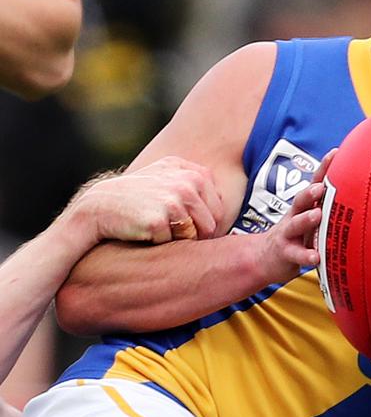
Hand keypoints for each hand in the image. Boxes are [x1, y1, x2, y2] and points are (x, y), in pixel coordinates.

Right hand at [67, 156, 223, 245]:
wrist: (99, 206)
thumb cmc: (136, 197)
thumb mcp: (165, 175)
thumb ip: (196, 182)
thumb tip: (226, 208)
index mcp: (191, 172)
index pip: (219, 208)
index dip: (205, 222)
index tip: (185, 224)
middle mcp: (186, 182)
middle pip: (211, 225)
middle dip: (195, 235)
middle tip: (169, 230)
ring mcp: (174, 200)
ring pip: (196, 236)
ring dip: (179, 240)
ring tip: (157, 228)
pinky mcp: (160, 220)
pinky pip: (175, 245)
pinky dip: (162, 245)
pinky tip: (145, 232)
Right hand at [253, 150, 336, 282]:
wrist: (263, 257)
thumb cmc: (295, 236)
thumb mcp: (309, 219)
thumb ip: (327, 210)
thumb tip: (361, 197)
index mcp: (304, 207)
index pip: (314, 184)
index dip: (323, 169)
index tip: (335, 153)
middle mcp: (294, 216)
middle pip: (301, 200)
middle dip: (310, 192)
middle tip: (321, 187)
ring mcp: (288, 234)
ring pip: (296, 224)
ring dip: (306, 219)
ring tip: (317, 215)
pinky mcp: (286, 253)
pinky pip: (296, 255)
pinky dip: (305, 256)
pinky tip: (315, 258)